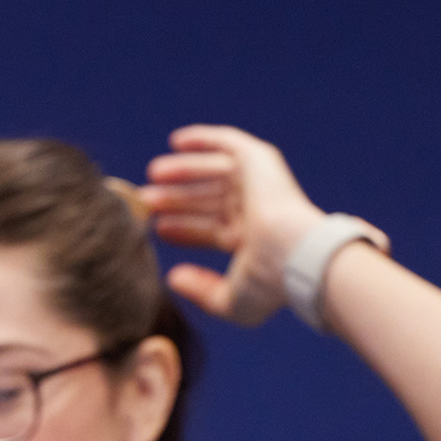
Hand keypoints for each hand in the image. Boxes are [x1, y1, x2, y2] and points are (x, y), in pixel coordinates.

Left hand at [137, 124, 327, 327]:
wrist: (293, 254)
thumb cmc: (268, 283)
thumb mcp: (230, 300)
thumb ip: (201, 292)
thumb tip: (173, 279)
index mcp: (253, 240)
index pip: (212, 229)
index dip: (185, 228)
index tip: (158, 227)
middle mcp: (257, 209)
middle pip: (208, 199)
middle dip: (177, 199)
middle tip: (147, 200)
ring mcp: (259, 183)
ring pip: (213, 172)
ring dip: (183, 170)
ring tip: (152, 174)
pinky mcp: (260, 160)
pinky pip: (227, 142)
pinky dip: (203, 139)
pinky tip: (175, 142)